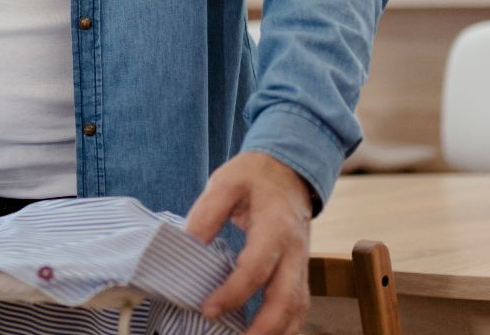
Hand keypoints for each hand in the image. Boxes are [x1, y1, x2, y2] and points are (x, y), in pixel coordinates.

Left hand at [184, 151, 312, 333]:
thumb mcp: (226, 181)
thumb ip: (208, 212)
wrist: (289, 170)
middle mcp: (294, 251)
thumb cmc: (254, 176)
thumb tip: (188, 242)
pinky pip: (299, 305)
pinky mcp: (299, 271)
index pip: (256, 268)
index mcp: (275, 227)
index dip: (233, 293)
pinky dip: (285, 327)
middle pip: (287, 299)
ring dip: (277, 333)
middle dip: (263, 329)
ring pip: (297, 308)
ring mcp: (300, 264)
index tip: (207, 309)